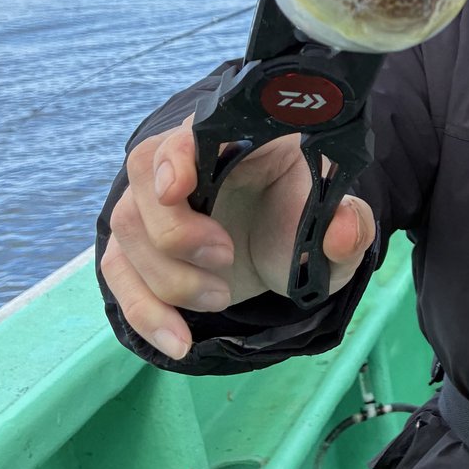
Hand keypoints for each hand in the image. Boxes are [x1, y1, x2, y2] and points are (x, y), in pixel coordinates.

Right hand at [101, 115, 375, 361]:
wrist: (282, 244)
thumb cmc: (304, 216)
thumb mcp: (337, 222)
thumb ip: (349, 224)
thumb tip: (343, 229)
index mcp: (236, 137)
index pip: (192, 128)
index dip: (177, 155)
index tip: (179, 188)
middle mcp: (182, 160)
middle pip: (145, 180)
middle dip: (177, 231)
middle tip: (225, 259)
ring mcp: (151, 203)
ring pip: (128, 231)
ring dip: (170, 277)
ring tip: (221, 297)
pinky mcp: (138, 247)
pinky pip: (119, 274)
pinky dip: (147, 313)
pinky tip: (178, 341)